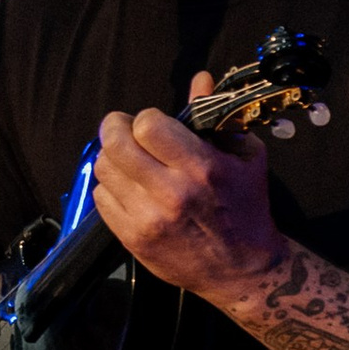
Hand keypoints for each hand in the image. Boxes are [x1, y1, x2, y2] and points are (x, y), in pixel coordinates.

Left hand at [93, 69, 283, 303]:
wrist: (243, 270)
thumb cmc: (247, 207)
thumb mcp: (244, 157)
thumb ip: (215, 118)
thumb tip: (199, 79)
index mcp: (201, 168)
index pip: (148, 125)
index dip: (146, 117)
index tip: (154, 123)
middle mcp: (170, 193)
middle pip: (116, 144)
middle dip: (115, 128)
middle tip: (124, 129)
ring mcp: (147, 219)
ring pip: (104, 169)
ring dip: (113, 158)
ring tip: (130, 161)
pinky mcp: (132, 240)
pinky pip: (101, 199)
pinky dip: (110, 187)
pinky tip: (129, 188)